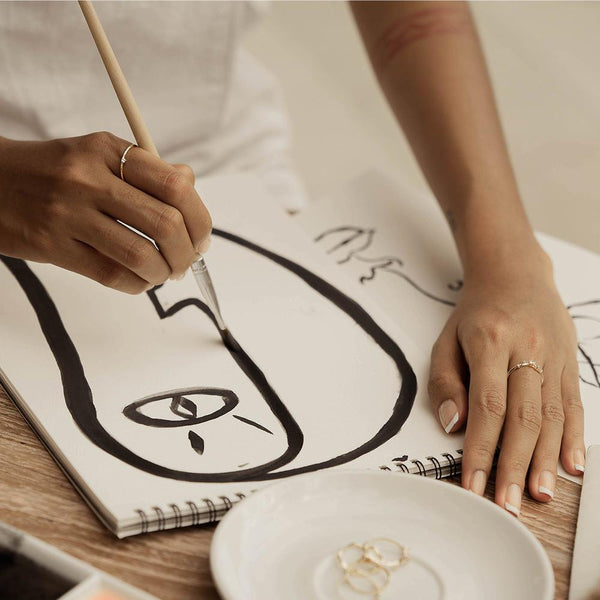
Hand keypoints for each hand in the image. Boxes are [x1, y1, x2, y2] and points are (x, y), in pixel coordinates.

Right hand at [0, 132, 210, 292]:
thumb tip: (190, 186)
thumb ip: (145, 169)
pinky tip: (139, 280)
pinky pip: (112, 275)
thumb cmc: (53, 171)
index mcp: (107, 149)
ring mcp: (68, 214)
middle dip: (188, 252)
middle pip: (165, 223)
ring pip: (141, 254)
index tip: (202, 236)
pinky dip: (137, 284)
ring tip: (164, 273)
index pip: (175, 186)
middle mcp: (89, 178)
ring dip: (164, 272)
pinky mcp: (52, 246)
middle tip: (188, 260)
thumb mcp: (97, 154)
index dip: (200, 218)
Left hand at [428, 243, 584, 514]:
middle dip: (514, 466)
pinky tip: (571, 467)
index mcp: (490, 341)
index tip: (472, 485)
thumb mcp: (446, 340)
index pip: (487, 406)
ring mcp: (555, 356)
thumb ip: (445, 383)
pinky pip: (575, 404)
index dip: (481, 449)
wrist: (515, 273)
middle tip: (508, 505)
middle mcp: (528, 350)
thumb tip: (453, 426)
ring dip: (546, 460)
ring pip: (553, 416)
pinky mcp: (571, 362)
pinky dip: (574, 438)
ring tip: (539, 495)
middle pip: (523, 417)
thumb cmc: (475, 313)